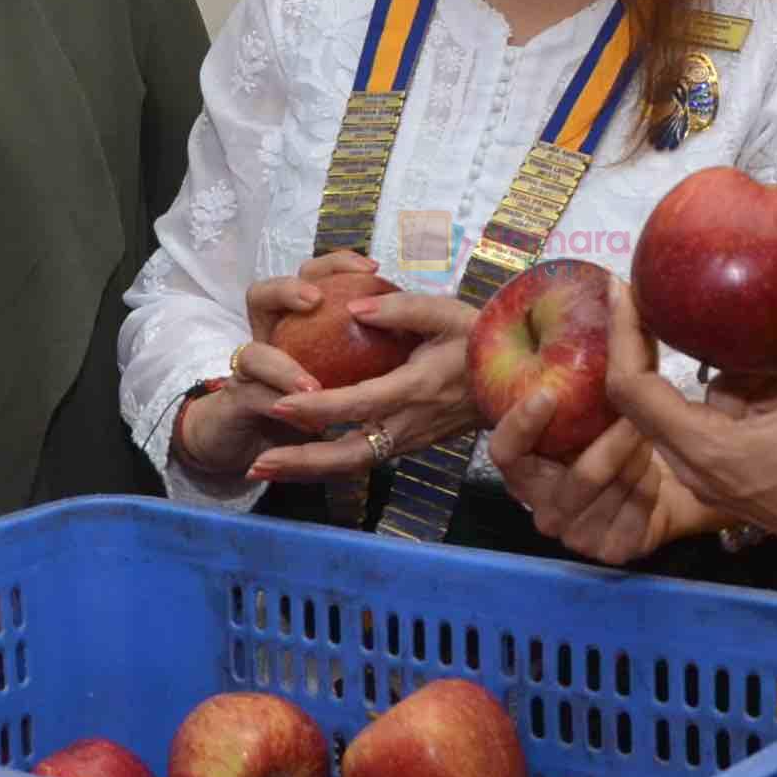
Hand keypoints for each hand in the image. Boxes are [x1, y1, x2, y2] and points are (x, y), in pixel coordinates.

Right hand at [170, 251, 380, 481]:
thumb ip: (372, 350)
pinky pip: (254, 397)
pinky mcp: (238, 403)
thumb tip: (418, 332)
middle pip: (262, 295)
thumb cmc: (312, 407)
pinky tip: (311, 422)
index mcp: (298, 323)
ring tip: (312, 385)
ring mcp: (248, 371)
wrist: (260, 453)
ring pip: (254, 353)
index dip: (337, 265)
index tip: (372, 269)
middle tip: (314, 300)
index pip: (311, 276)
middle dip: (286, 291)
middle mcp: (269, 338)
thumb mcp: (350, 374)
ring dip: (283, 367)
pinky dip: (280, 409)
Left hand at [245, 287, 482, 484]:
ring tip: (262, 467)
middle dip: (301, 462)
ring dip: (307, 470)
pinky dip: (325, 463)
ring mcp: (408, 441)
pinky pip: (361, 459)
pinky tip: (295, 457)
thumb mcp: (448, 312)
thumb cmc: (481, 341)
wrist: (518, 382)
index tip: (280, 404)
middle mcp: (408, 423)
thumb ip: (400, 308)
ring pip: (351, 465)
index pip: (360, 403)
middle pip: (348, 455)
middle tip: (258, 464)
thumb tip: (352, 306)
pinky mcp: (407, 445)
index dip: (318, 407)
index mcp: (416, 388)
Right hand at [488, 391, 723, 565]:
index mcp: (526, 472)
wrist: (656, 493)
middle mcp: (543, 509)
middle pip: (578, 476)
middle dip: (613, 444)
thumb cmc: (612, 443)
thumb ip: (579, 375)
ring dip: (638, 458)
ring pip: (614, 491)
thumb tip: (610, 295)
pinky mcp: (610, 552)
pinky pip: (637, 510)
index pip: (505, 452)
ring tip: (652, 437)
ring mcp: (576, 537)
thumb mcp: (590, 412)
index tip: (549, 394)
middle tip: (638, 417)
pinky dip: (651, 485)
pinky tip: (658, 474)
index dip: (521, 425)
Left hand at [606, 245, 776, 579]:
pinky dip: (739, 395)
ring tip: (752, 334)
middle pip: (647, 396)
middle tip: (659, 290)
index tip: (622, 286)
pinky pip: (716, 421)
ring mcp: (710, 474)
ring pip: (691, 406)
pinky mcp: (730, 475)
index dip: (621, 334)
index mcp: (703, 447)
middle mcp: (693, 465)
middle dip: (651, 344)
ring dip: (717, 373)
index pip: (632, 388)